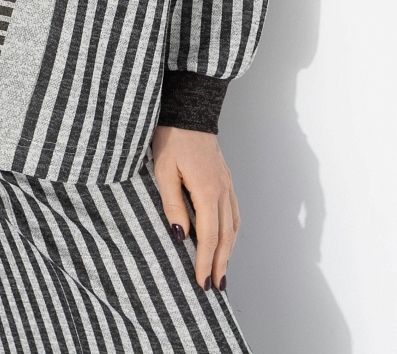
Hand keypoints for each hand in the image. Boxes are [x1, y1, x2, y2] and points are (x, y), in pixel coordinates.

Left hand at [151, 125, 240, 290]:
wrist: (188, 109)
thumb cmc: (171, 138)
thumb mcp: (164, 171)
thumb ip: (172, 204)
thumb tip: (181, 236)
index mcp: (207, 190)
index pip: (208, 236)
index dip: (205, 262)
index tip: (201, 282)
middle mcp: (222, 189)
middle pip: (225, 236)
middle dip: (221, 264)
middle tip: (215, 287)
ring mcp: (227, 183)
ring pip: (233, 225)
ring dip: (229, 250)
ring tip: (222, 271)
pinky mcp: (225, 178)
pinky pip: (233, 211)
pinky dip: (231, 232)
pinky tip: (226, 239)